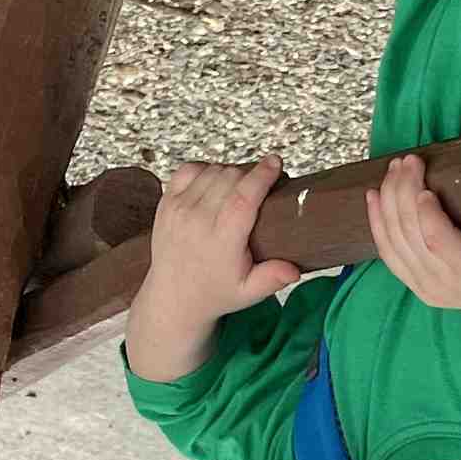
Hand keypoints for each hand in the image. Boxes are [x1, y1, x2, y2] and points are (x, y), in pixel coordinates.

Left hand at [129, 156, 304, 379]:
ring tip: (240, 186)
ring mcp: (178, 209)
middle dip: (251, 174)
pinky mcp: (166, 203)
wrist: (174, 297)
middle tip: (263, 184)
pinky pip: (188, 170)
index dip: (262, 175)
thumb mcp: (249, 292)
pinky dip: (205, 169)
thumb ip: (272, 279)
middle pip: (230, 177)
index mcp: (221, 239)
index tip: (276, 162)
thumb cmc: (216, 292)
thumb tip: (295, 270)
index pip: (244, 197)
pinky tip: (215, 181)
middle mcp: (197, 220)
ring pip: (212, 171)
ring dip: (230, 172)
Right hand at [367, 153, 460, 312]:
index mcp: (424, 285)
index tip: (374, 189)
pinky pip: (435, 237)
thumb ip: (440, 237)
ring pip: (411, 231)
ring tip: (410, 165)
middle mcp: (431, 288)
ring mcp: (448, 282)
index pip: (387, 249)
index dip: (377, 217)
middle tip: (398, 164)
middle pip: (395, 235)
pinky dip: (425, 213)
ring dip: (405, 193)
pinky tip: (425, 192)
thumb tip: (416, 194)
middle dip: (391, 194)